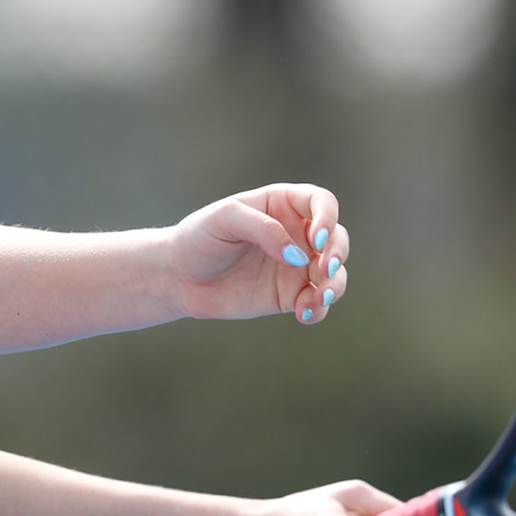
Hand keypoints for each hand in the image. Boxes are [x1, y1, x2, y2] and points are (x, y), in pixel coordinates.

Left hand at [163, 184, 349, 324]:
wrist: (178, 276)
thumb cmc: (199, 238)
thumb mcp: (224, 219)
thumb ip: (262, 229)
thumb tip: (298, 256)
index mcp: (282, 205)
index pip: (321, 201)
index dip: (327, 217)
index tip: (316, 238)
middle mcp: (296, 234)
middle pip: (337, 238)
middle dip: (337, 252)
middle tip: (322, 268)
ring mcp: (296, 266)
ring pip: (334, 274)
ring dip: (334, 285)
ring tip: (317, 296)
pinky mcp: (290, 295)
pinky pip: (316, 303)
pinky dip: (318, 309)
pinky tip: (303, 313)